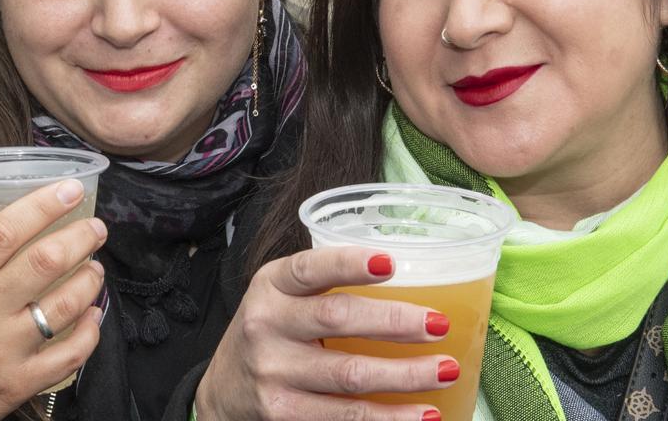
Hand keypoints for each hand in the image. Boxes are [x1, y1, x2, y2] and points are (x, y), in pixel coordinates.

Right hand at [0, 180, 107, 420]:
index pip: (3, 232)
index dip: (42, 205)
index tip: (68, 189)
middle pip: (44, 262)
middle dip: (80, 236)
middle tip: (95, 227)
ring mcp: (2, 351)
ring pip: (65, 305)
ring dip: (90, 280)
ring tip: (94, 267)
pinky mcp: (17, 383)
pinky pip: (69, 355)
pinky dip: (90, 331)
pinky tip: (92, 314)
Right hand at [195, 247, 454, 420]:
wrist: (221, 392)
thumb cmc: (271, 333)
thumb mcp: (282, 296)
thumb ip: (325, 287)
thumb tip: (414, 280)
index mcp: (272, 286)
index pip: (311, 268)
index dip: (350, 264)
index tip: (391, 263)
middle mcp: (267, 326)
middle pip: (338, 320)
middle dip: (395, 322)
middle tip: (439, 325)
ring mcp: (273, 375)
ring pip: (349, 377)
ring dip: (404, 377)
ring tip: (446, 371)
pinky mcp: (282, 416)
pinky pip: (343, 418)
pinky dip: (386, 418)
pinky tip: (419, 415)